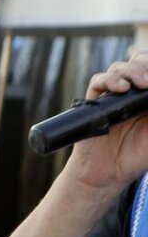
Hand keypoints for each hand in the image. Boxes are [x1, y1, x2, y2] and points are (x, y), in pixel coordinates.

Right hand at [66, 50, 147, 194]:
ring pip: (119, 68)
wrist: (109, 174)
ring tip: (141, 83)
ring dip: (131, 71)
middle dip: (145, 64)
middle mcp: (132, 93)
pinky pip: (97, 82)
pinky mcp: (94, 103)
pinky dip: (108, 80)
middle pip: (138, 62)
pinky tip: (119, 88)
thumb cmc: (137, 155)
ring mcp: (112, 97)